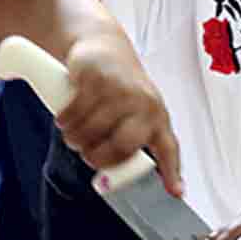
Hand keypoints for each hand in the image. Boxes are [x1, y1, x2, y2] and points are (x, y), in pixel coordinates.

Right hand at [55, 32, 182, 196]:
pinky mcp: (96, 79)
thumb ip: (127, 143)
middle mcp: (144, 104)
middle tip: (87, 154)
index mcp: (157, 117)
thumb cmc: (118, 88)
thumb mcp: (133, 113)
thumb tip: (109, 184)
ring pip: (91, 131)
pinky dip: (65, 121)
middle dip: (97, 157)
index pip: (168, 148)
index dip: (172, 172)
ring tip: (74, 134)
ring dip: (75, 139)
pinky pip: (74, 113)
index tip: (175, 192)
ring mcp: (120, 90)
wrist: (104, 47)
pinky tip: (65, 119)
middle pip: (121, 146)